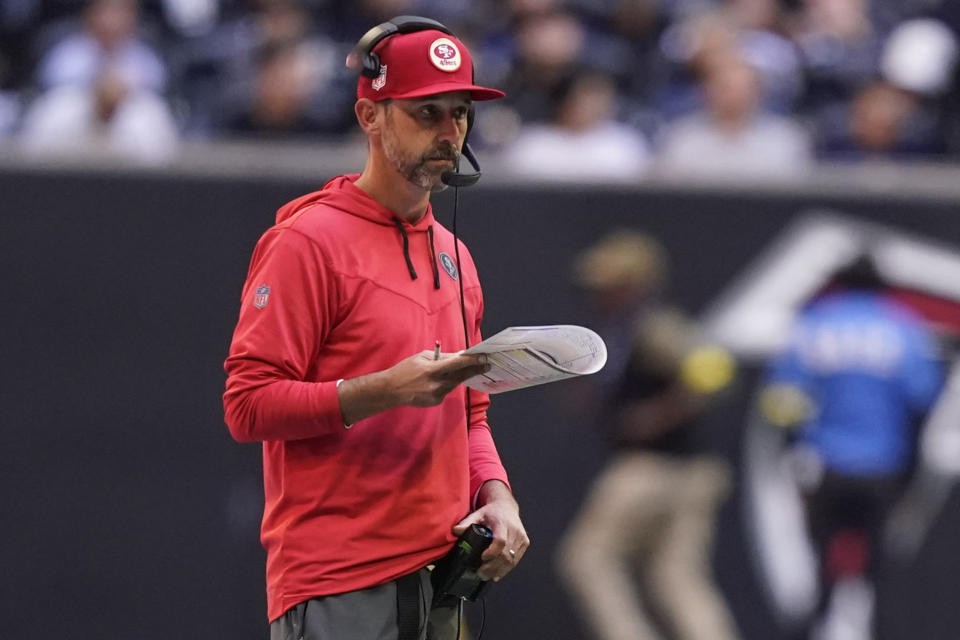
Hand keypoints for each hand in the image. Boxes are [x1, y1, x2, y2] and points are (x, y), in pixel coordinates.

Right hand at [337, 350, 489, 423]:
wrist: (392, 390)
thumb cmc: (406, 369)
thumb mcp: (422, 357)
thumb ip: (441, 358)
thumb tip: (459, 356)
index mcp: (432, 370)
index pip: (456, 364)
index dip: (472, 361)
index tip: (483, 357)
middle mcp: (436, 384)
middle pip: (461, 376)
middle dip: (475, 369)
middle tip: (487, 364)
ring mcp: (436, 395)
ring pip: (454, 383)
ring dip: (460, 375)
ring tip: (468, 369)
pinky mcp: (436, 402)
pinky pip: (446, 390)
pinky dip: (446, 383)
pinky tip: (438, 381)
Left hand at [453, 480, 528, 581]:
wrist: (506, 506)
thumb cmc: (492, 512)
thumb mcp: (478, 514)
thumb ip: (467, 523)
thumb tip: (455, 531)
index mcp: (503, 523)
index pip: (500, 540)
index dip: (492, 552)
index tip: (482, 557)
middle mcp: (515, 530)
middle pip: (506, 553)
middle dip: (493, 566)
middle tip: (480, 573)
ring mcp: (521, 537)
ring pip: (512, 559)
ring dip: (499, 570)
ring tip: (486, 576)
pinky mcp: (525, 543)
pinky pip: (516, 559)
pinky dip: (506, 569)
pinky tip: (497, 574)